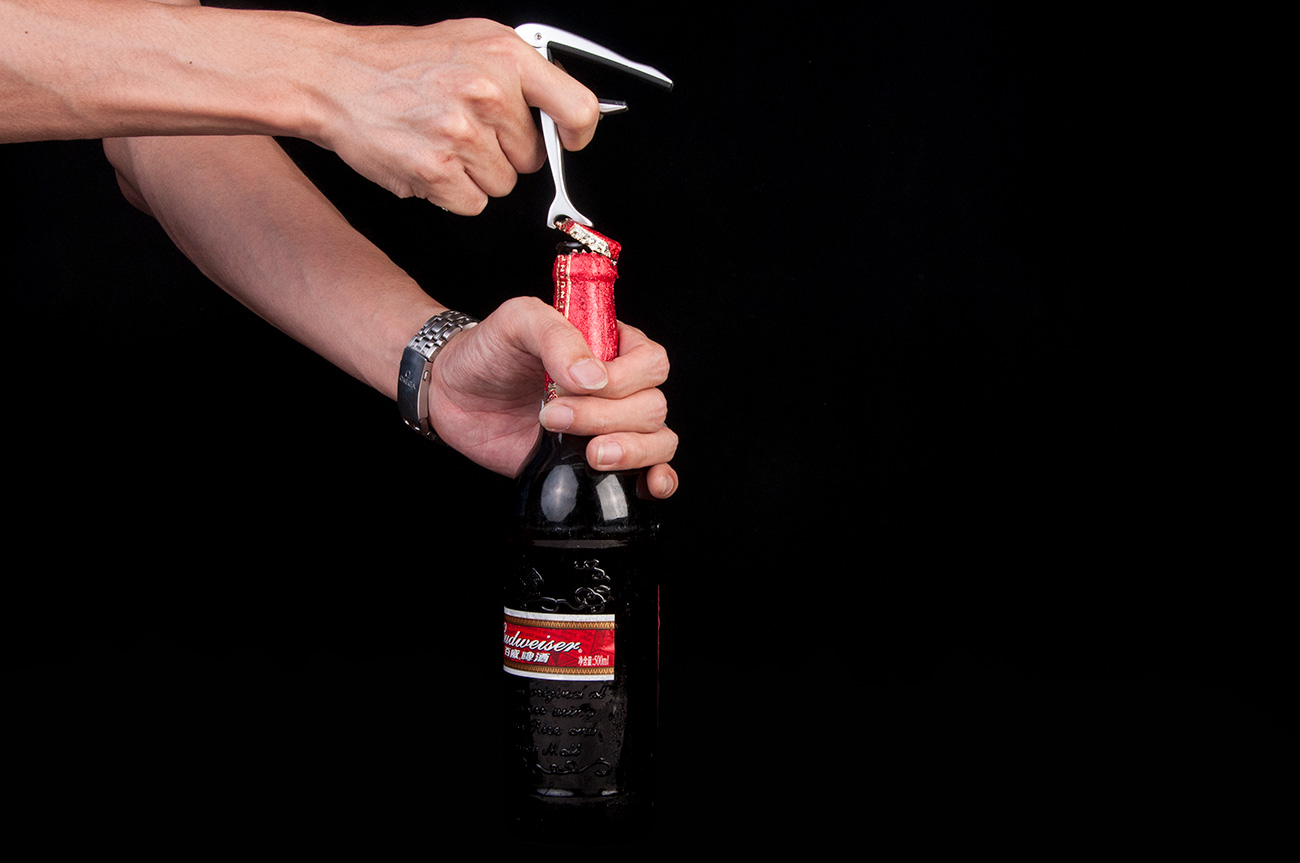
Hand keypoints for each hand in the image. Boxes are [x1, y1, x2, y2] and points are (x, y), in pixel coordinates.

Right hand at [314, 18, 598, 213]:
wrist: (334, 76)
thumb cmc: (401, 61)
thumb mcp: (470, 41)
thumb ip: (521, 74)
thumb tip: (565, 113)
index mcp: (504, 56)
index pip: (577, 107)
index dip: (578, 133)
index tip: (569, 140)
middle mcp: (487, 91)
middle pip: (532, 158)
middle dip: (503, 150)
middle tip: (464, 127)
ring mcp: (462, 132)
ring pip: (502, 184)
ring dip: (475, 173)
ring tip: (441, 140)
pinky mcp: (437, 168)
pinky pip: (471, 203)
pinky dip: (451, 192)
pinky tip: (428, 159)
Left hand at [427, 297, 678, 497]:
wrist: (453, 392)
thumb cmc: (489, 350)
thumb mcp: (519, 321)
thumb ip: (556, 336)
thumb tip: (594, 378)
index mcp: (612, 347)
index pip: (650, 363)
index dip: (625, 379)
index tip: (580, 385)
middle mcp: (619, 387)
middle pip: (651, 406)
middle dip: (605, 417)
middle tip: (553, 415)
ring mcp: (610, 426)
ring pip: (657, 441)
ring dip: (630, 451)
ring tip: (589, 454)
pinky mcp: (594, 462)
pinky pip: (647, 471)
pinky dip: (657, 479)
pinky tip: (649, 485)